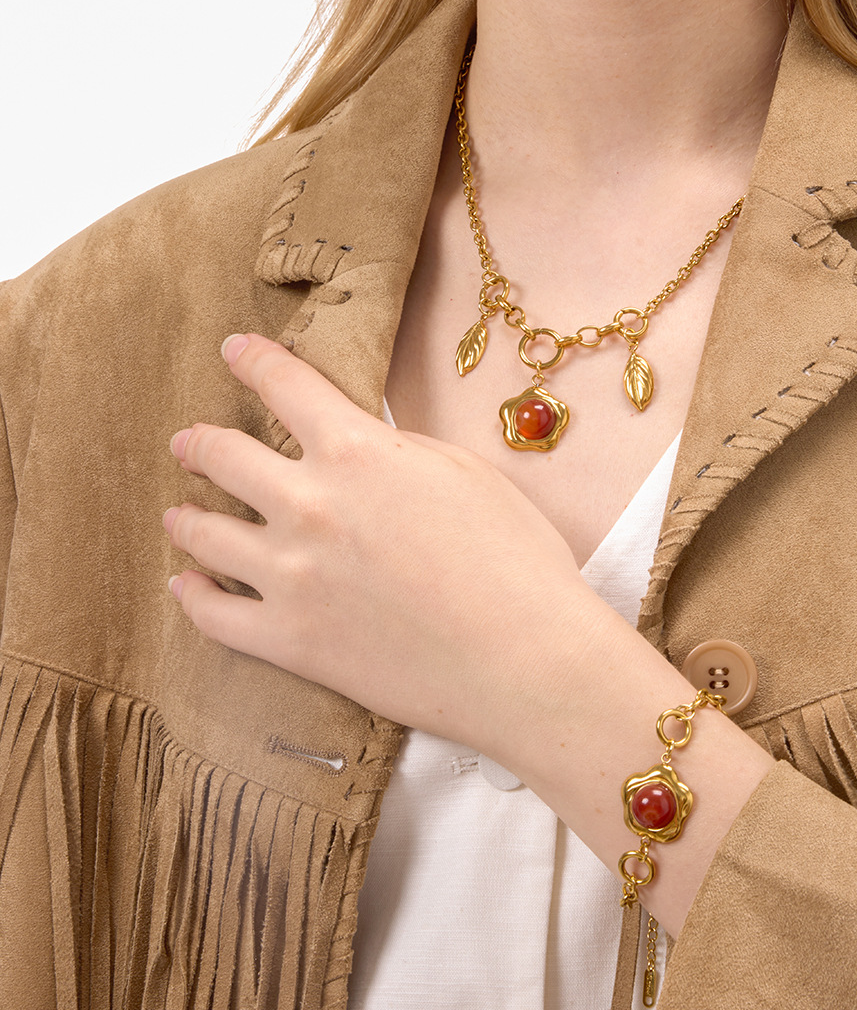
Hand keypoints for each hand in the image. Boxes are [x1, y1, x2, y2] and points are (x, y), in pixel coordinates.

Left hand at [162, 332, 620, 763]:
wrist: (524, 659)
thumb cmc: (516, 561)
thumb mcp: (467, 474)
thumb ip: (401, 450)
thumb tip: (364, 445)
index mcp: (357, 452)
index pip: (286, 386)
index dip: (254, 360)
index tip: (235, 350)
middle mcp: (309, 504)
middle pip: (224, 456)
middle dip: (201, 442)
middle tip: (189, 441)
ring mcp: (290, 576)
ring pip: (204, 533)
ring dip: (186, 516)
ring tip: (179, 514)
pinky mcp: (288, 641)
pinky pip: (213, 615)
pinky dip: (192, 595)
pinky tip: (186, 584)